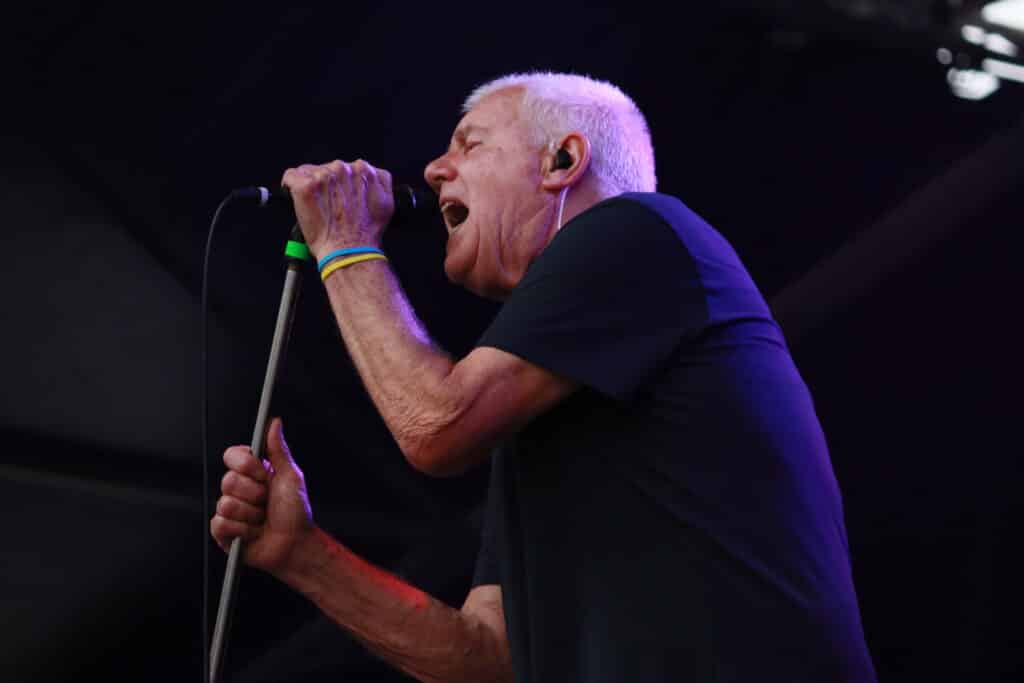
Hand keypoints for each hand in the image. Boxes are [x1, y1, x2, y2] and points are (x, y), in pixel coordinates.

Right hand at [210, 417, 313, 576]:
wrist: (294, 544)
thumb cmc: (295, 512)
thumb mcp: (290, 476)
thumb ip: (278, 449)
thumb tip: (274, 422)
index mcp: (251, 473)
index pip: (232, 456)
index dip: (247, 466)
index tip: (264, 474)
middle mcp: (238, 489)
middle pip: (228, 480)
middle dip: (254, 494)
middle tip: (267, 502)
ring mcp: (228, 510)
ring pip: (226, 503)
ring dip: (251, 515)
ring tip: (262, 520)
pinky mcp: (223, 531)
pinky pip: (221, 524)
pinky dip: (243, 530)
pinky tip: (253, 533)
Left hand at [281, 159, 394, 258]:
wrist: (350, 250)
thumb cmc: (366, 233)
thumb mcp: (387, 203)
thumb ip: (381, 183)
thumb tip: (373, 175)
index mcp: (362, 171)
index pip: (344, 168)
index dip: (339, 184)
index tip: (337, 197)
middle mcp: (343, 169)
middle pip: (326, 169)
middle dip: (325, 185)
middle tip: (328, 206)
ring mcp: (323, 176)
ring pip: (308, 172)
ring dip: (311, 187)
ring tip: (317, 208)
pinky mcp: (305, 186)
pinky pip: (290, 177)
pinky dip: (290, 187)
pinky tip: (298, 200)